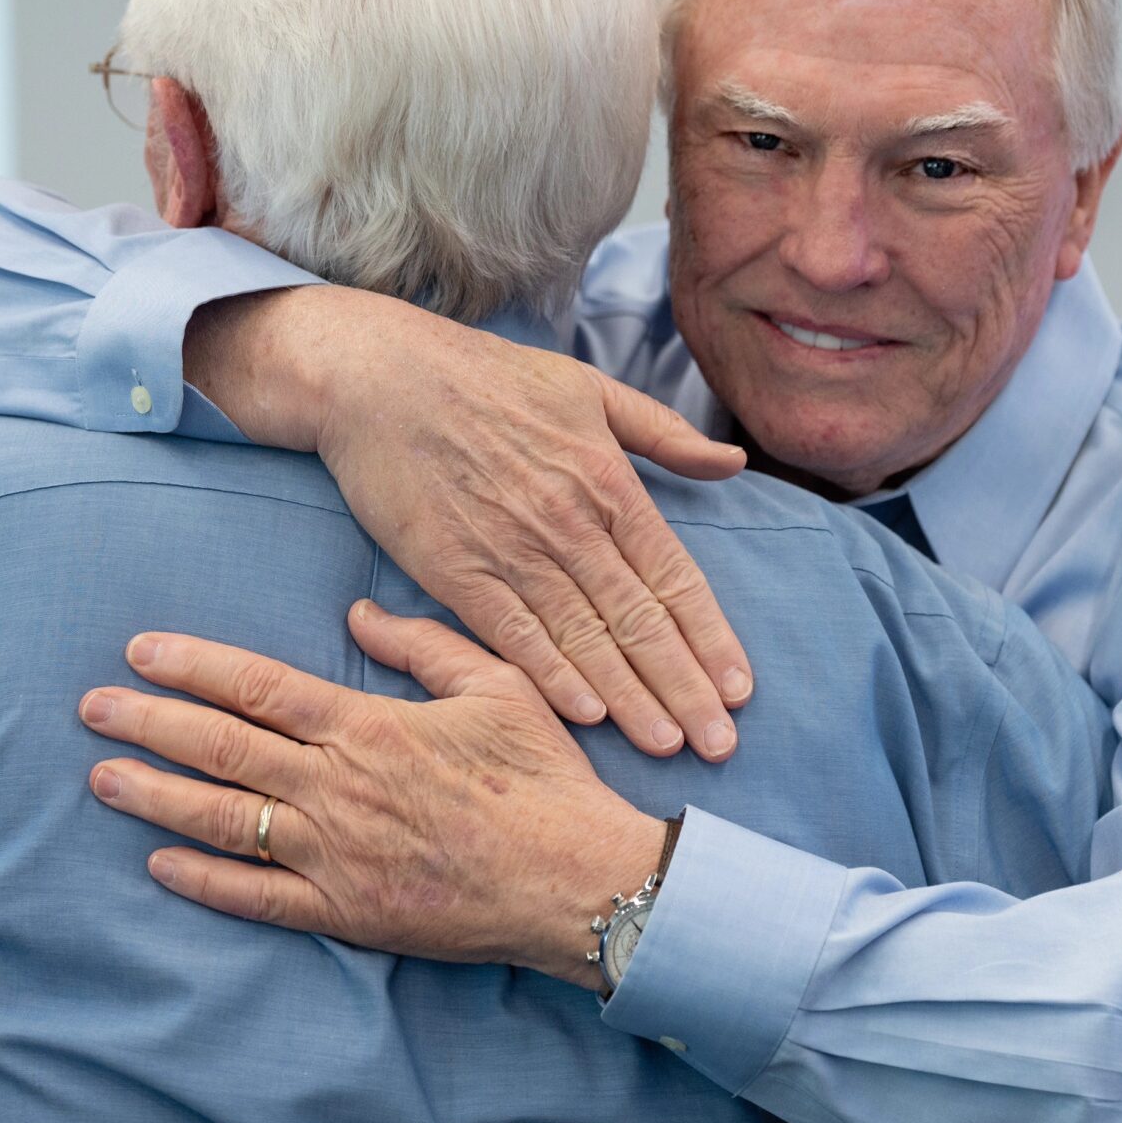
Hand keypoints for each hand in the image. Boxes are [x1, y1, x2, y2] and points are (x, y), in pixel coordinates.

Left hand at [79, 602, 667, 987]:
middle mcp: (338, 787)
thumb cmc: (543, 779)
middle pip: (220, 747)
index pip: (257, 686)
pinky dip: (201, 880)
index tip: (141, 651)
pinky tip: (158, 862)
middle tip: (92, 708)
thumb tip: (357, 612)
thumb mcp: (496, 687)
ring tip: (102, 777)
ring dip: (155, 795)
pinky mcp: (344, 911)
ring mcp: (335, 855)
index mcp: (368, 727)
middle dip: (147, 723)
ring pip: (223, 819)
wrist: (576, 880)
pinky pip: (256, 896)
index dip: (192, 666)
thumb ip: (423, 644)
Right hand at [185, 285, 753, 760]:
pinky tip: (585, 716)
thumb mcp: (590, 388)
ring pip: (584, 639)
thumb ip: (664, 434)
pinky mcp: (456, 570)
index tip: (739, 689)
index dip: (711, 640)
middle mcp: (570, 523)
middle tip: (719, 744)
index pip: (675, 579)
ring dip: (629, 699)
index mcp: (610, 482)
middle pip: (640, 622)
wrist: (382, 378)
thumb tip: (733, 462)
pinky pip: (513, 634)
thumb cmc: (489, 377)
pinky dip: (551, 676)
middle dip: (684, 689)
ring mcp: (512, 550)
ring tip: (666, 745)